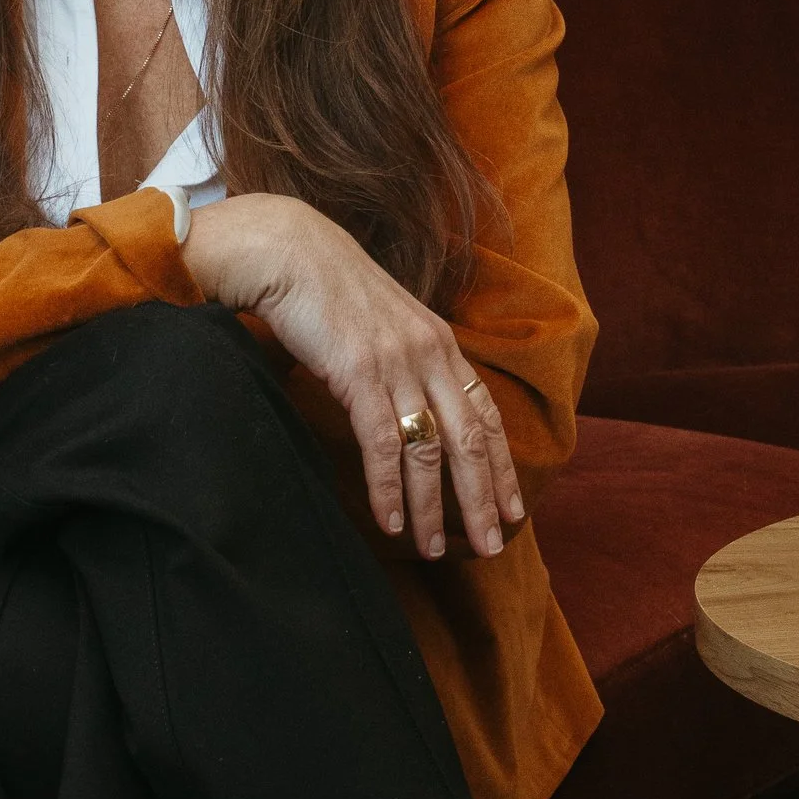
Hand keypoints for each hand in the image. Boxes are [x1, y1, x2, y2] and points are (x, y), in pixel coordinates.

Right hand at [181, 192, 524, 562]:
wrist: (286, 249)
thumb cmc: (326, 287)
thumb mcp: (382, 323)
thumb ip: (405, 360)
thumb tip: (411, 405)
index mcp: (440, 342)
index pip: (485, 415)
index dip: (502, 466)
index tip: (513, 508)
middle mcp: (429, 353)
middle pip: (470, 440)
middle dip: (483, 499)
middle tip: (492, 547)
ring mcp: (398, 364)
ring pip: (431, 451)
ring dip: (434, 507)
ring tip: (436, 549)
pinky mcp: (360, 374)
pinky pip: (384, 446)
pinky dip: (390, 490)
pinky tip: (392, 523)